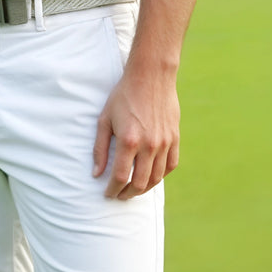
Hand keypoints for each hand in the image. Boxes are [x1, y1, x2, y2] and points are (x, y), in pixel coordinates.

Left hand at [92, 62, 180, 199]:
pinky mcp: (174, 138)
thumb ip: (100, 148)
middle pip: (139, 183)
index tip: (107, 194)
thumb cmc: (123, 95)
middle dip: (127, 194)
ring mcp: (164, 142)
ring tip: (133, 189)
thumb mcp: (105, 119)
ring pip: (156, 178)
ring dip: (144, 188)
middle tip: (119, 195)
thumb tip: (96, 173)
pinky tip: (151, 176)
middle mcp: (149, 145)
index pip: (120, 177)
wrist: (151, 76)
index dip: (112, 189)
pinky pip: (170, 165)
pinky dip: (160, 175)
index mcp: (128, 140)